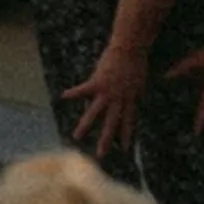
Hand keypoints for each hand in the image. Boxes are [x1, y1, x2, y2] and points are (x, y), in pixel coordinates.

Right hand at [68, 36, 152, 159]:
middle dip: (106, 140)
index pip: (128, 121)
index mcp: (130, 99)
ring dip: (86, 126)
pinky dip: (73, 93)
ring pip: (95, 113)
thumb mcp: (140, 80)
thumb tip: (136, 97)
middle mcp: (118, 99)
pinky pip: (83, 90)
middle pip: (112, 123)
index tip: (125, 149)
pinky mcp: (97, 82)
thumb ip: (136, 91)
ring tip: (76, 136)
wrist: (131, 48)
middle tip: (101, 155)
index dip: (127, 135)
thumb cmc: (136, 61)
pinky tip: (63, 96)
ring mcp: (107, 92)